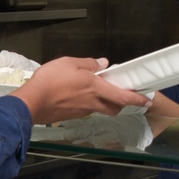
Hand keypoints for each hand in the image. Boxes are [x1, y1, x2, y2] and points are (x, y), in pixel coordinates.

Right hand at [13, 56, 149, 125]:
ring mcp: (81, 111)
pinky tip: (77, 95)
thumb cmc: (50, 83)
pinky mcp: (71, 115)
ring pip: (100, 109)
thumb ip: (88, 64)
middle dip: (122, 103)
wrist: (31, 103)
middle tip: (122, 94)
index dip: (138, 99)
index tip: (147, 99)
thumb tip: (101, 63)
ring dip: (103, 102)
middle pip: (114, 108)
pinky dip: (87, 103)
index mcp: (95, 88)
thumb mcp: (70, 63)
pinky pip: (85, 110)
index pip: (123, 97)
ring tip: (96, 91)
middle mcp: (92, 103)